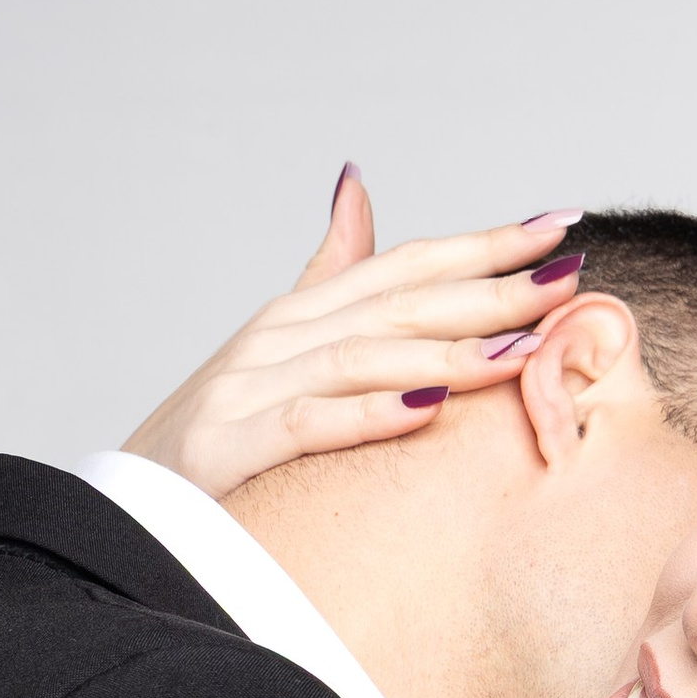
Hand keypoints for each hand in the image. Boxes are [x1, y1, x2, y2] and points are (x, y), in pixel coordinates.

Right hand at [122, 169, 585, 496]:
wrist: (128, 511)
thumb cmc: (215, 439)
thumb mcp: (276, 353)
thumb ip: (325, 276)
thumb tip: (356, 186)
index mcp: (299, 315)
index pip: (406, 267)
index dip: (483, 245)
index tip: (560, 225)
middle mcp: (277, 337)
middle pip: (399, 303)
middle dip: (488, 288)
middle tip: (567, 277)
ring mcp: (248, 387)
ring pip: (364, 356)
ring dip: (448, 350)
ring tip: (522, 348)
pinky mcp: (228, 445)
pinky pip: (308, 422)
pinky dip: (368, 413)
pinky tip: (427, 409)